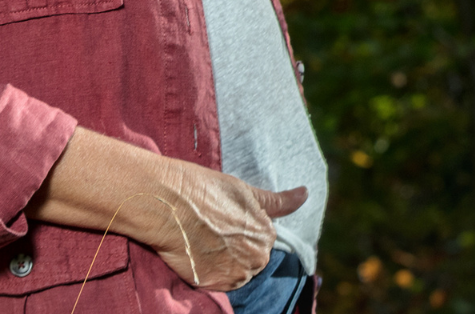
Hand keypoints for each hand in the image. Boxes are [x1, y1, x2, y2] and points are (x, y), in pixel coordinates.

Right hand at [149, 161, 307, 290]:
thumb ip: (278, 201)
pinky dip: (207, 273)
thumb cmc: (205, 190)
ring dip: (224, 263)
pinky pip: (216, 284)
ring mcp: (233, 274)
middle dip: (236, 249)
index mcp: (266, 235)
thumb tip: (305, 194)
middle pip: (251, 259)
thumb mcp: (245, 191)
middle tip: (213, 231)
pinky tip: (197, 254)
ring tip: (204, 241)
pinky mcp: (210, 284)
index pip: (262, 240)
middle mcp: (255, 259)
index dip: (242, 230)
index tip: (226, 221)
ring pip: (236, 274)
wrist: (168, 202)